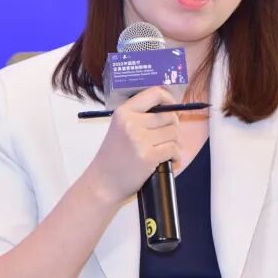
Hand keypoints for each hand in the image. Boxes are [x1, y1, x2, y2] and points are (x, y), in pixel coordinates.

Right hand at [86, 86, 180, 201]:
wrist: (102, 183)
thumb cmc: (112, 157)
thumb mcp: (120, 128)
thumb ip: (140, 117)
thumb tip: (171, 112)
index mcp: (124, 112)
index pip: (155, 93)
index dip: (170, 99)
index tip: (173, 109)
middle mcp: (131, 122)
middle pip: (169, 116)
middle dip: (173, 127)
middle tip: (167, 138)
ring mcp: (139, 140)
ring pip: (174, 133)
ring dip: (175, 143)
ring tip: (166, 151)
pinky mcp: (148, 156)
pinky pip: (174, 149)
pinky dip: (176, 156)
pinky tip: (169, 160)